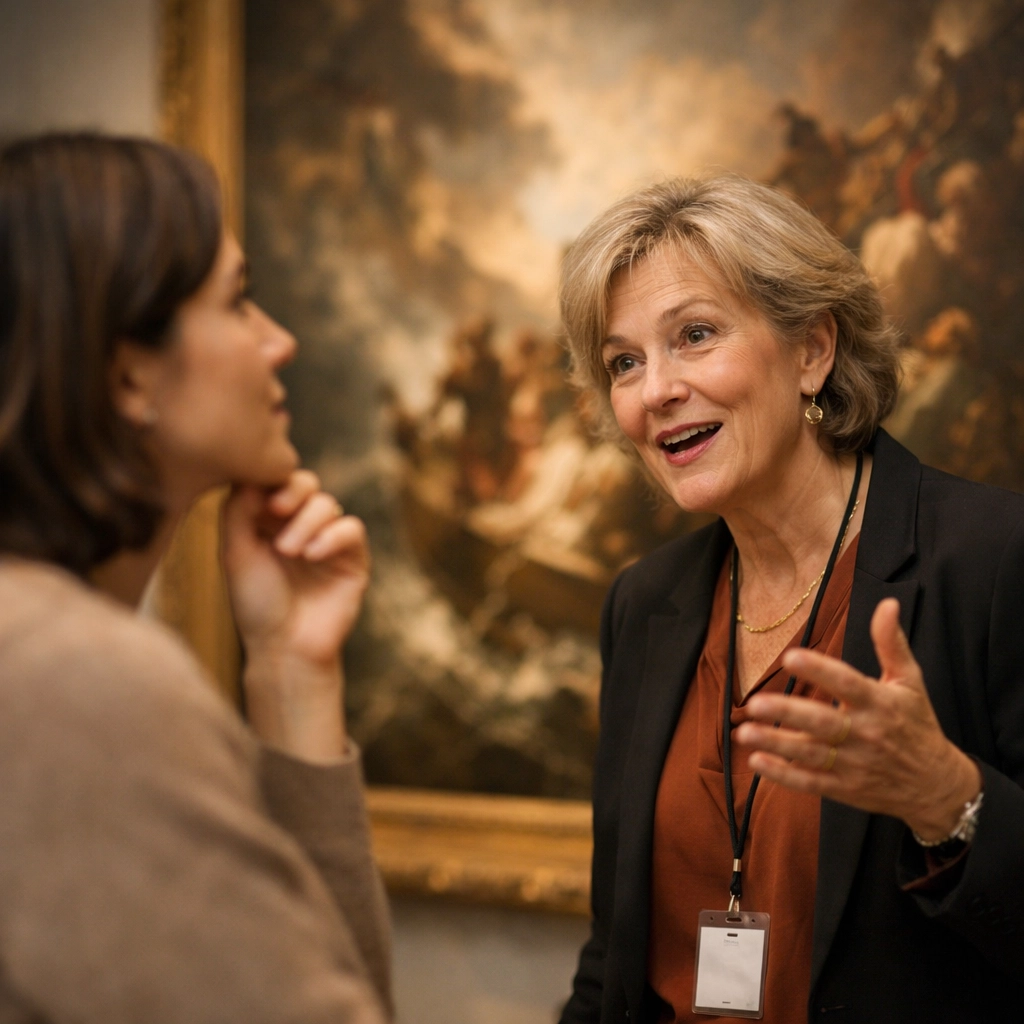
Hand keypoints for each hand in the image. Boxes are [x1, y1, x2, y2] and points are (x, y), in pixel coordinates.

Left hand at [221, 471, 370, 761]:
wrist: (284, 648)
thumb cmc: (255, 604)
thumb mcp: (235, 554)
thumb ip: (238, 511)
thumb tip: (250, 473)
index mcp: (268, 521)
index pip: (275, 481)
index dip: (270, 480)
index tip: (260, 498)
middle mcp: (299, 526)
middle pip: (305, 483)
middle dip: (293, 490)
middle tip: (277, 509)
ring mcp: (328, 540)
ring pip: (328, 504)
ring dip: (307, 522)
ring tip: (289, 552)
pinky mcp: (354, 558)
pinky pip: (351, 529)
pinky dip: (333, 536)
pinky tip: (312, 555)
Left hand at [735, 598, 981, 839]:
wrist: (937, 784)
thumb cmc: (916, 724)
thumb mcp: (910, 681)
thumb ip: (892, 643)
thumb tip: (888, 604)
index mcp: (880, 703)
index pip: (847, 684)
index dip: (820, 671)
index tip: (790, 657)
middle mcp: (865, 734)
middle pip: (823, 723)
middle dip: (788, 713)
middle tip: (754, 702)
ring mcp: (854, 764)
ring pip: (811, 754)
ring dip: (776, 743)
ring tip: (743, 731)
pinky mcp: (845, 788)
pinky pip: (811, 782)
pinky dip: (784, 775)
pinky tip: (756, 761)